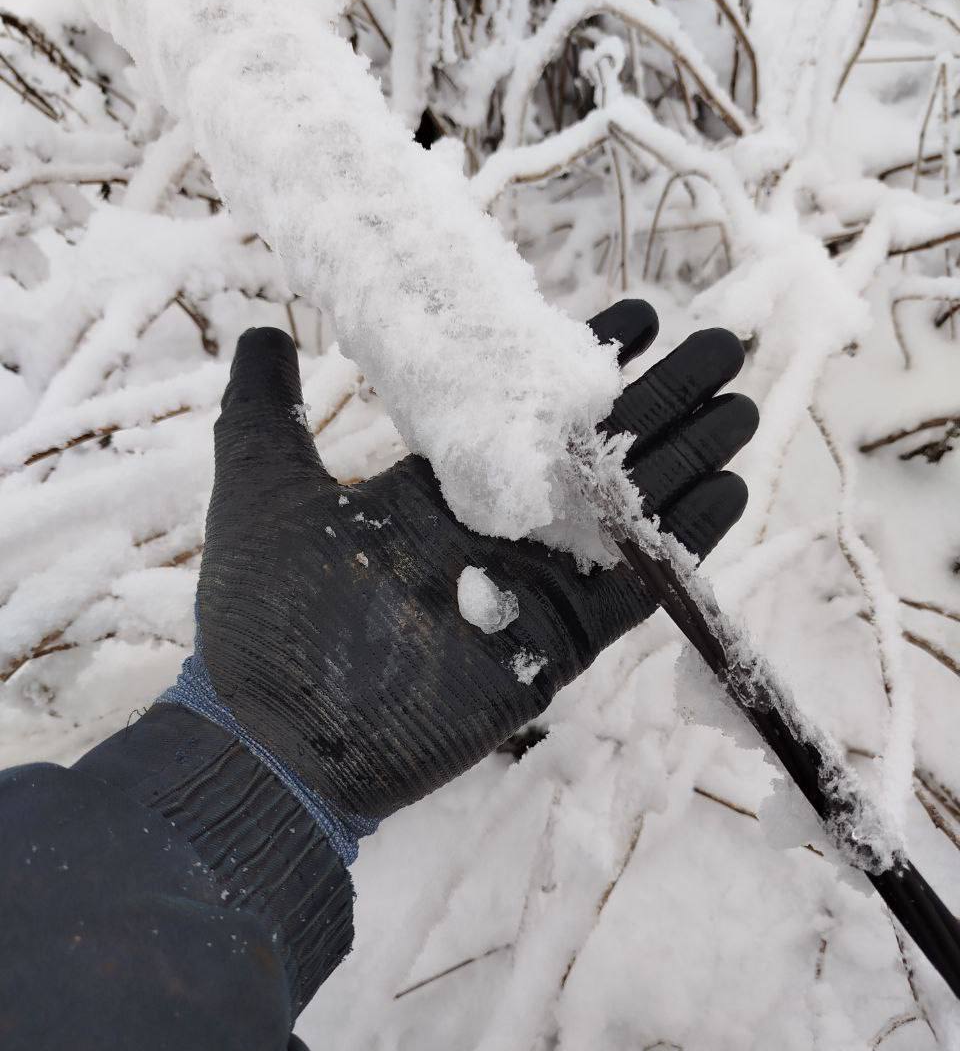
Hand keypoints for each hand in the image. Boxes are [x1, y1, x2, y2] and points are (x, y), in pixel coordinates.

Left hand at [194, 301, 756, 826]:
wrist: (280, 736)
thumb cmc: (265, 616)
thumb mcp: (259, 485)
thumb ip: (263, 406)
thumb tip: (261, 331)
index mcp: (439, 486)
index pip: (529, 409)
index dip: (585, 362)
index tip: (639, 313)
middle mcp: (497, 526)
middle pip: (598, 450)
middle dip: (661, 398)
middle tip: (720, 345)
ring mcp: (533, 583)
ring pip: (629, 508)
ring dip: (687, 458)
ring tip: (741, 406)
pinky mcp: (559, 641)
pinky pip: (636, 586)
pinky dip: (683, 543)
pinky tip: (729, 490)